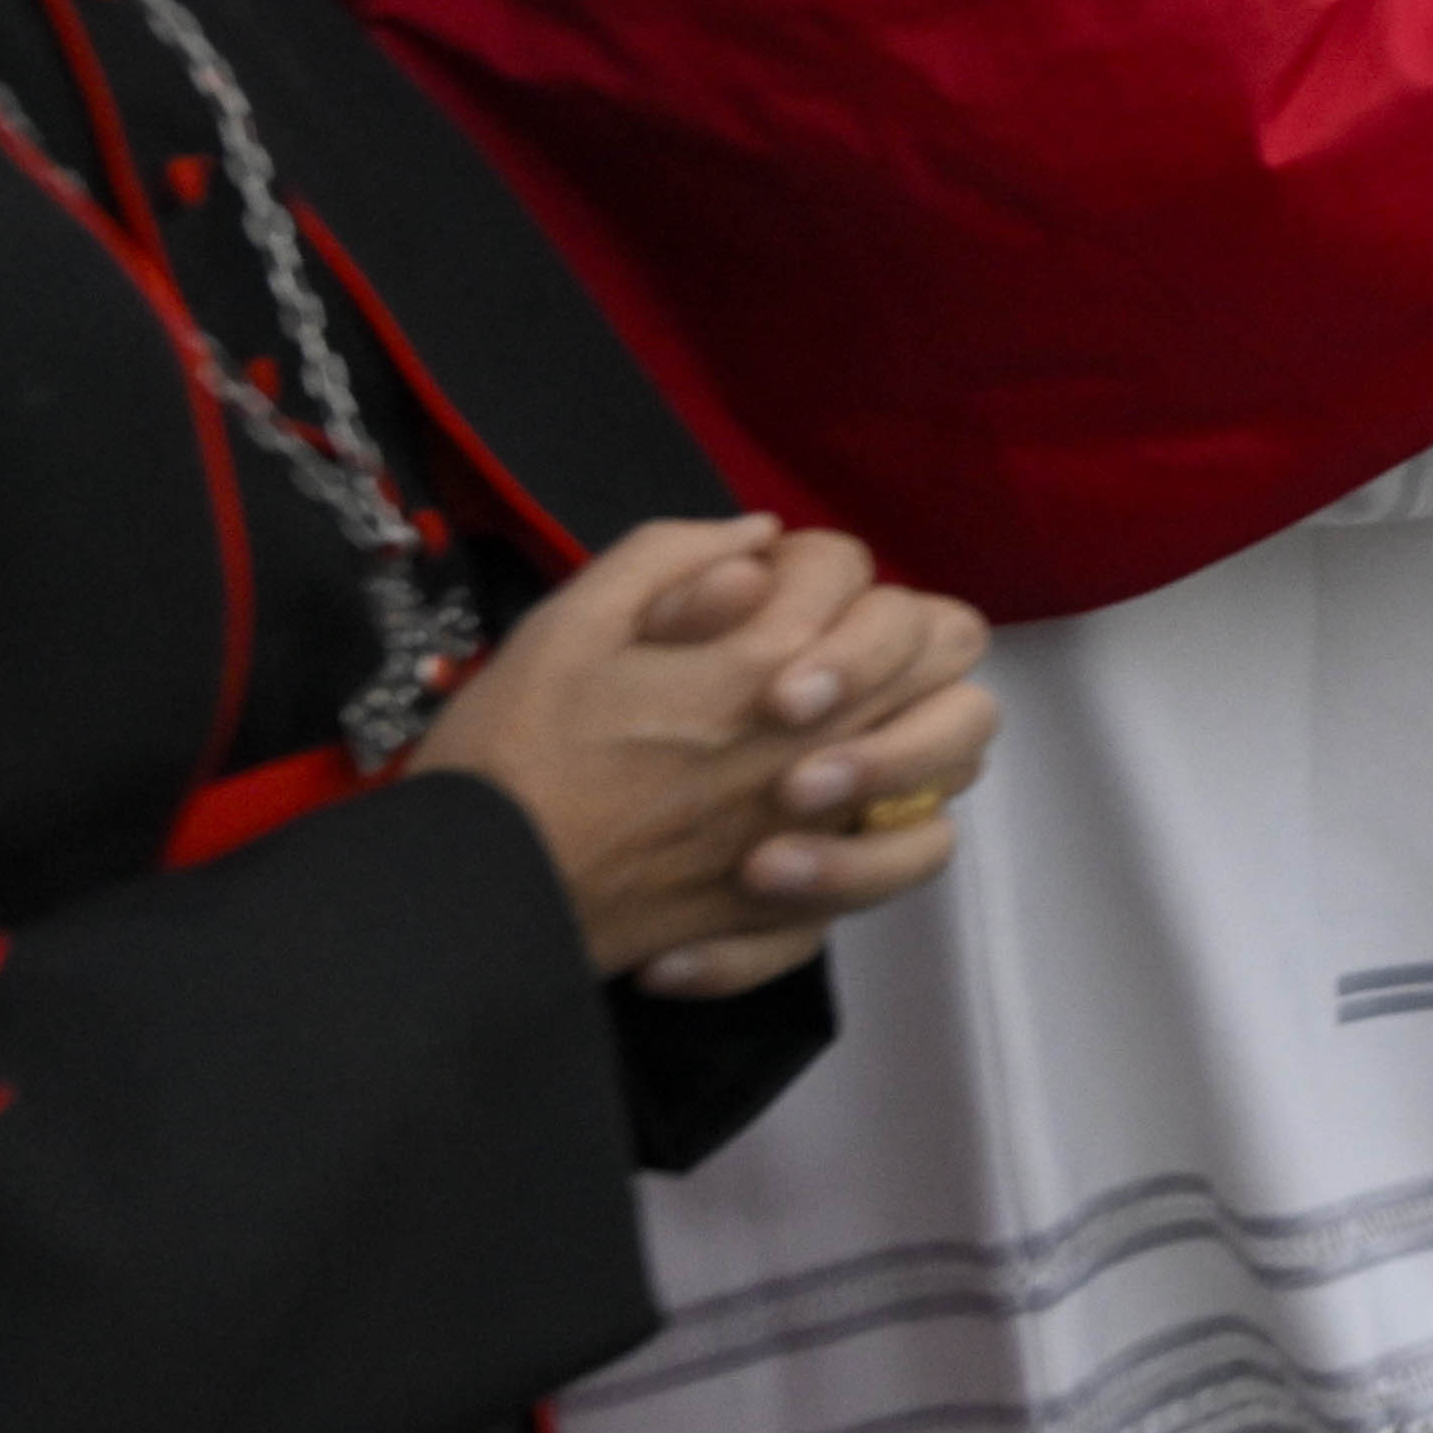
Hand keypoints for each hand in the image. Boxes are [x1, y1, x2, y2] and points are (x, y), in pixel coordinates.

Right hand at [415, 519, 997, 988]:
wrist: (475, 895)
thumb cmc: (512, 753)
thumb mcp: (570, 623)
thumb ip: (670, 558)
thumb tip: (760, 537)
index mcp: (762, 660)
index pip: (849, 570)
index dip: (806, 564)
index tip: (752, 591)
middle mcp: (816, 738)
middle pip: (944, 645)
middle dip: (894, 625)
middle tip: (826, 645)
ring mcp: (820, 821)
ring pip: (956, 752)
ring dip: (919, 721)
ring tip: (855, 724)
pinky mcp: (803, 894)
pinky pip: (909, 854)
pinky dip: (899, 830)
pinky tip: (848, 813)